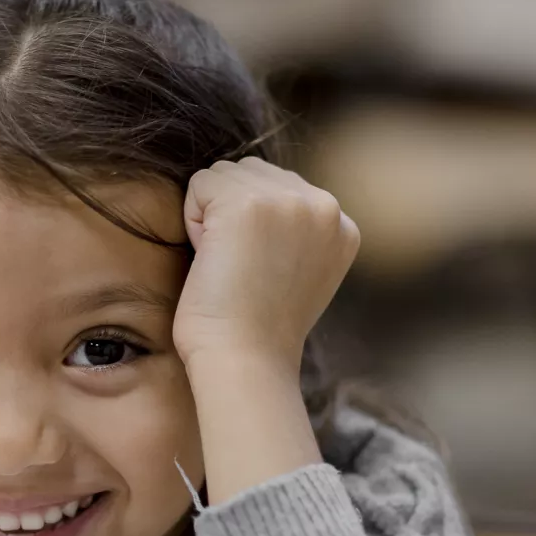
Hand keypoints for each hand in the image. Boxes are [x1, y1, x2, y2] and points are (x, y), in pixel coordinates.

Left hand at [173, 158, 359, 374]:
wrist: (245, 361)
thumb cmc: (256, 331)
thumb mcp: (300, 273)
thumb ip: (295, 231)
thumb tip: (259, 202)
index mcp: (343, 226)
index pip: (282, 189)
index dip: (256, 229)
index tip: (262, 274)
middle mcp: (325, 206)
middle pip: (254, 173)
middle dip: (233, 214)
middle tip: (241, 270)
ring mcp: (290, 200)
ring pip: (226, 175)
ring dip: (212, 215)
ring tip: (228, 264)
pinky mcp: (249, 203)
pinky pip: (200, 184)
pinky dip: (192, 220)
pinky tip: (212, 259)